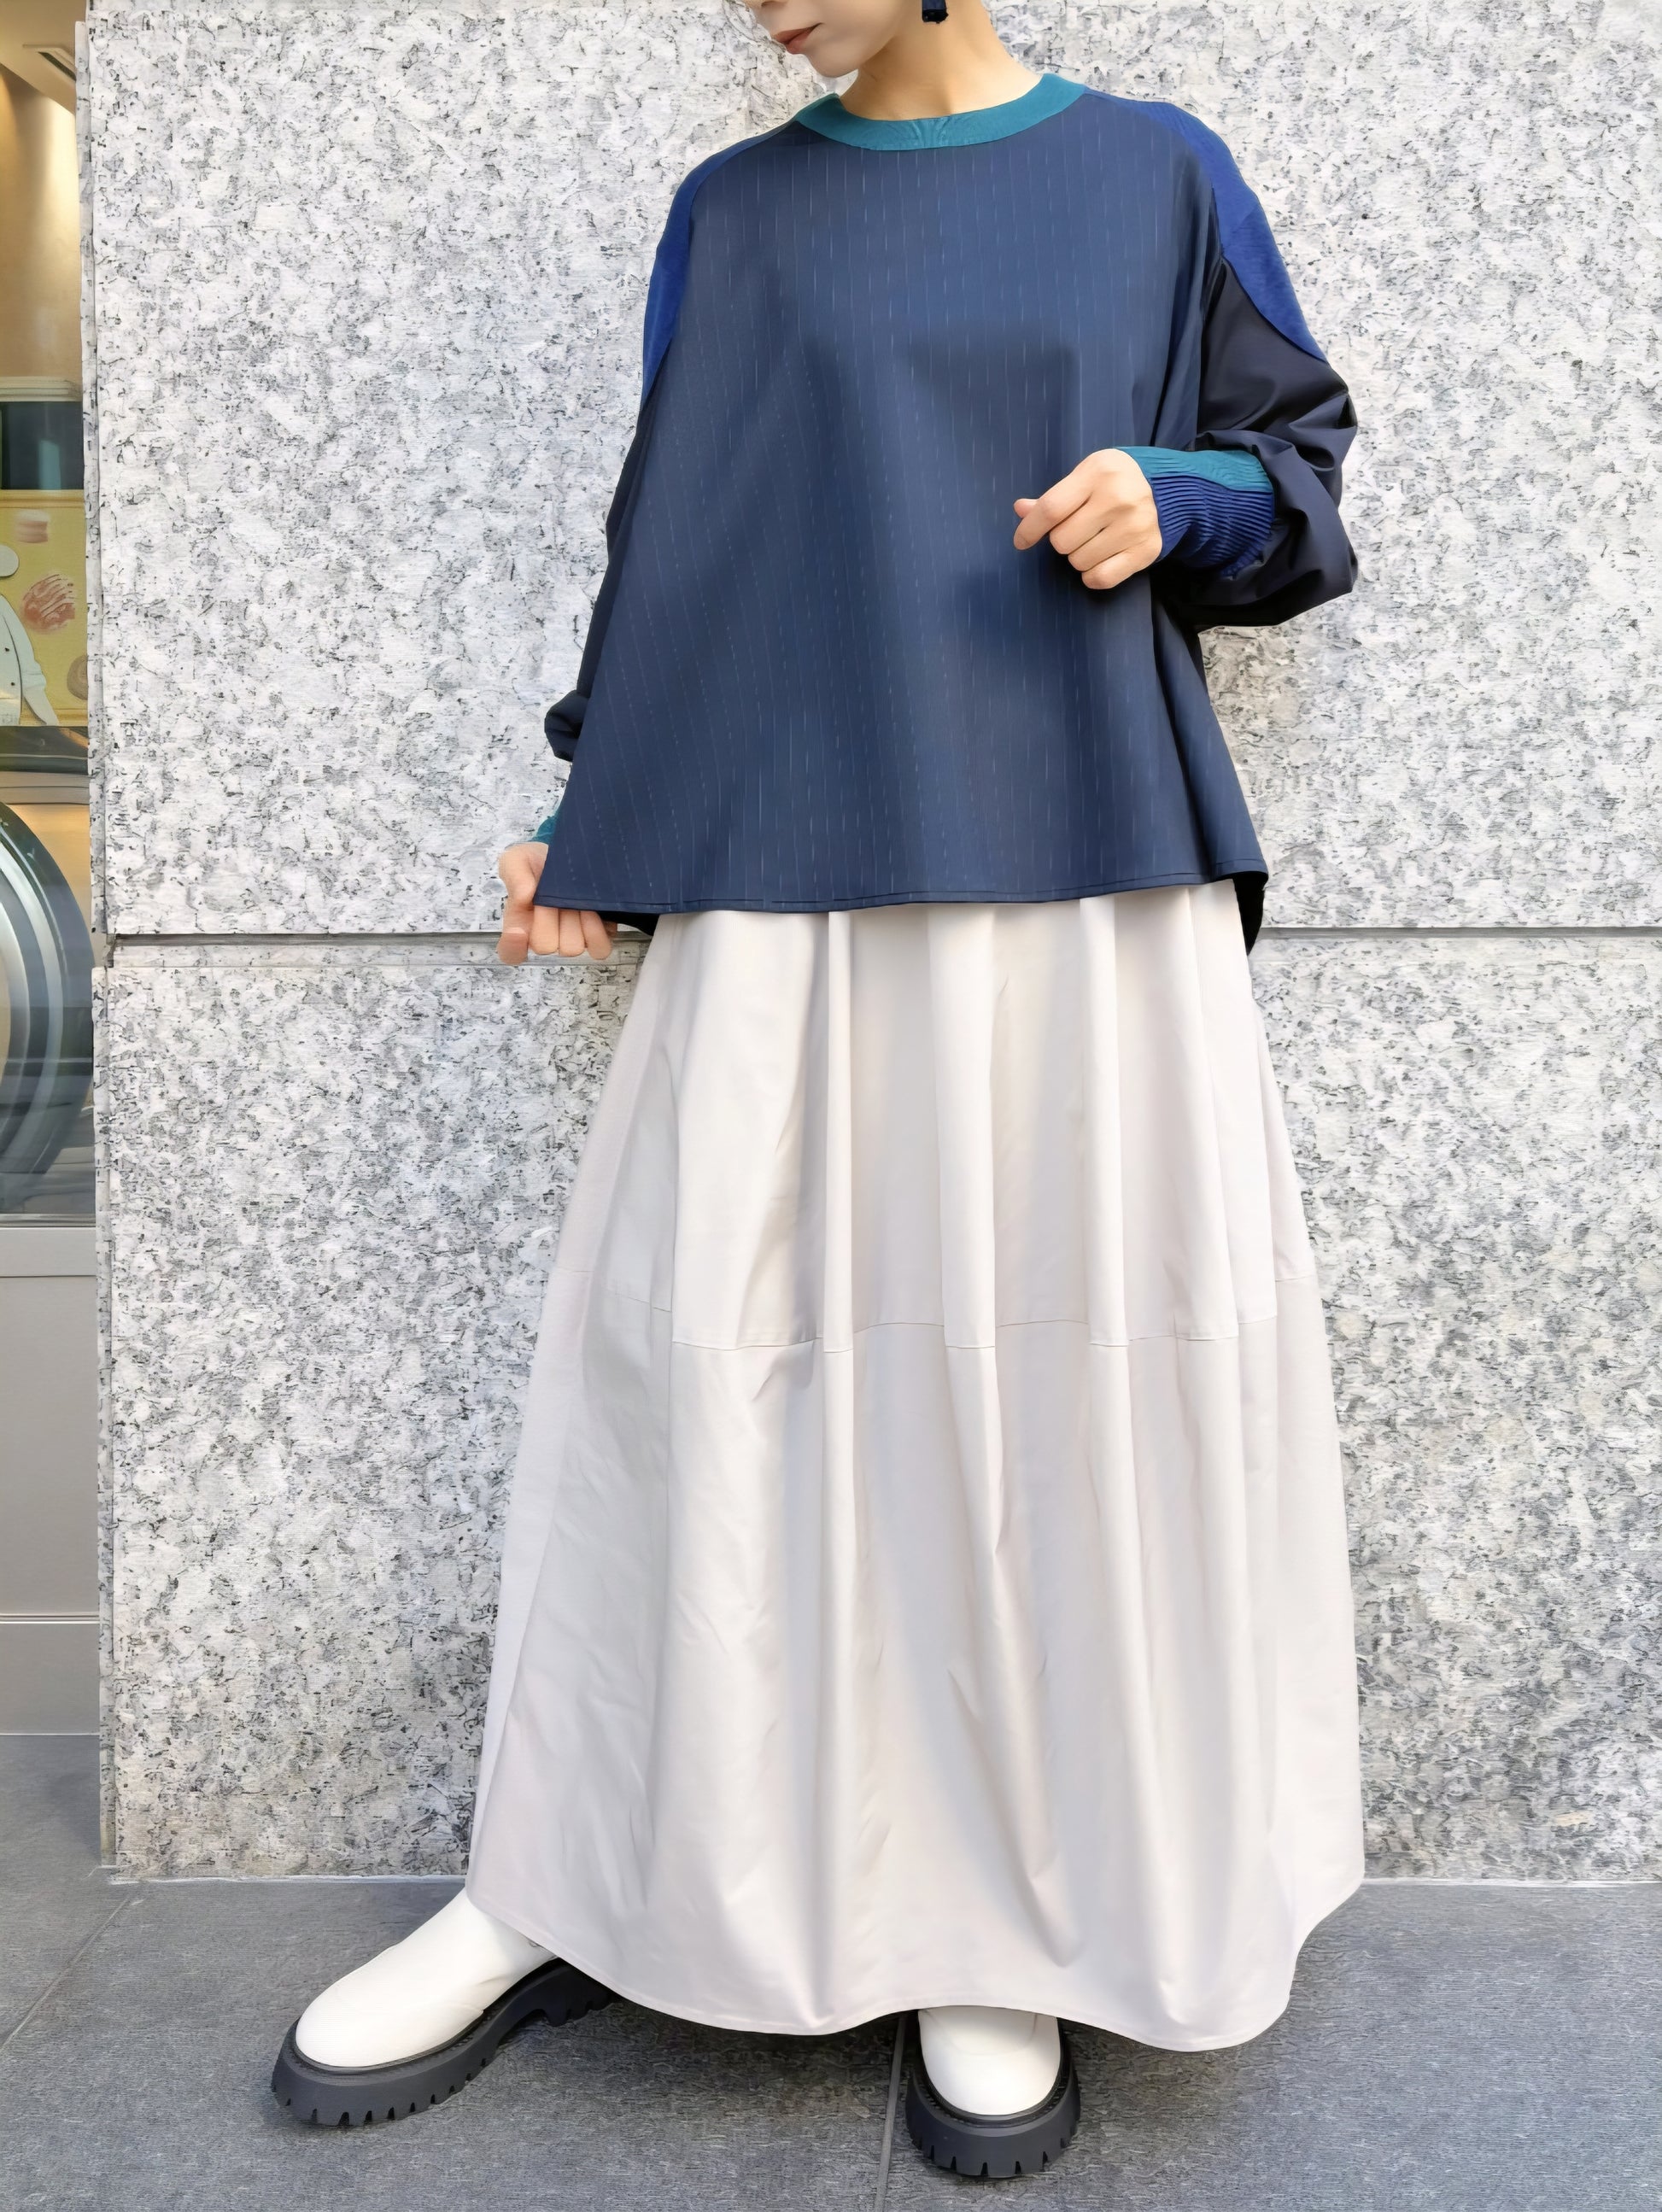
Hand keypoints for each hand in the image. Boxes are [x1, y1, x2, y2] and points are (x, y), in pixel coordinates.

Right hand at [495, 843, 616, 964]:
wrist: (572, 855)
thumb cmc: (539, 863)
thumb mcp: (518, 860)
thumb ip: (515, 874)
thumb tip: (524, 896)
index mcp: (520, 925)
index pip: (511, 953)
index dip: (514, 946)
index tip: (518, 930)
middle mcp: (546, 938)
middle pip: (545, 946)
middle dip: (550, 917)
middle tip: (553, 896)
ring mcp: (572, 940)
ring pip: (572, 948)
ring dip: (575, 922)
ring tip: (575, 901)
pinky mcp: (597, 937)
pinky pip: (599, 949)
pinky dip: (597, 931)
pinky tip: (593, 910)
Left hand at [1013, 448, 1160, 589]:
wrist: (1166, 489)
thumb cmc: (1113, 483)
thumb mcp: (1083, 478)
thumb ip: (1052, 498)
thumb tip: (1021, 509)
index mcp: (1098, 474)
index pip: (1051, 509)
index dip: (1029, 530)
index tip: (1021, 541)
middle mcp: (1119, 499)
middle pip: (1062, 541)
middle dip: (1062, 540)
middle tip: (1078, 529)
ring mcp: (1135, 526)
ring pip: (1079, 562)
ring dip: (1078, 556)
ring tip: (1094, 540)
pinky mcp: (1145, 551)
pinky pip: (1100, 578)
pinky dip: (1092, 575)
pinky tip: (1100, 559)